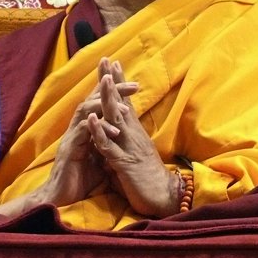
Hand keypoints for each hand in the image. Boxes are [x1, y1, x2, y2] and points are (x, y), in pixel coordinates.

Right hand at [40, 62, 138, 208]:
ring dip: (104, 104)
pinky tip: (113, 130)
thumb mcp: (101, 159)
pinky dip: (97, 127)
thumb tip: (125, 138)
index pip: (99, 103)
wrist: (60, 199)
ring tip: (125, 106)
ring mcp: (72, 137)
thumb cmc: (80, 180)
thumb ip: (109, 145)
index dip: (115, 91)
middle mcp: (78, 128)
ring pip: (85, 110)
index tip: (135, 85)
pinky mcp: (69, 149)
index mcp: (87, 129)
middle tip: (135, 85)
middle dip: (113, 89)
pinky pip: (82, 132)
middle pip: (93, 99)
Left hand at [85, 58, 177, 216]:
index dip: (119, 83)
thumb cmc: (148, 178)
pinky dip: (100, 131)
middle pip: (121, 103)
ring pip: (117, 118)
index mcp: (134, 133)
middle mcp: (133, 135)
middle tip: (107, 59)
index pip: (125, 103)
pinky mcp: (124, 162)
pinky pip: (109, 145)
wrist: (165, 198)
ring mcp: (129, 147)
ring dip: (110, 98)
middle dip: (114, 82)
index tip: (114, 63)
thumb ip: (122, 143)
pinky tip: (92, 118)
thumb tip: (110, 138)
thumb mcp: (133, 155)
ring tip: (104, 78)